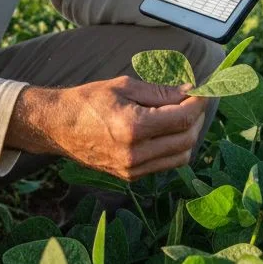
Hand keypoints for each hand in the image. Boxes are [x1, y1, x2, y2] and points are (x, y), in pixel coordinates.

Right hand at [5, 76, 209, 180]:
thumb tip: (190, 91)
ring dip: (190, 134)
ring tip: (184, 114)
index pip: (183, 118)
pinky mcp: (130, 177)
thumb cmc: (88, 100)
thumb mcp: (125, 86)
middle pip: (187, 138)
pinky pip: (166, 164)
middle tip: (195, 99)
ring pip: (181, 156)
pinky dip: (175, 147)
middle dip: (197, 117)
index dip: (199, 102)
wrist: (58, 127)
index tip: (204, 89)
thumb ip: (161, 91)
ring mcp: (133, 169)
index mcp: (133, 127)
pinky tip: (168, 129)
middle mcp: (135, 153)